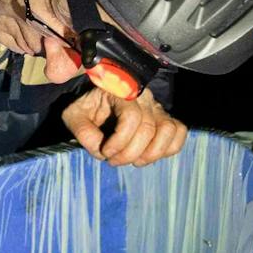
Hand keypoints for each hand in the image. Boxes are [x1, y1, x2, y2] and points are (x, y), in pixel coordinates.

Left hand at [62, 85, 188, 166]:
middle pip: (149, 129)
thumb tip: (101, 149)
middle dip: (130, 153)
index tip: (105, 152)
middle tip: (114, 161)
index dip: (120, 141)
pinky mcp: (165, 118)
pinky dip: (168, 149)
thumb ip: (83, 131)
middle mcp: (144, 97)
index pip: (132, 118)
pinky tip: (149, 155)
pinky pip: (179, 132)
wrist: (96, 97)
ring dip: (152, 153)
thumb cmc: (86, 106)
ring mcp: (157, 107)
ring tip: (134, 160)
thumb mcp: (73, 115)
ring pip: (169, 130)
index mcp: (121, 92)